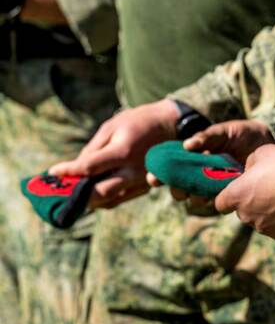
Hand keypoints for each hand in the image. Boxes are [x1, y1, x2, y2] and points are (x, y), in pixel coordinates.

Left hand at [50, 99, 178, 208]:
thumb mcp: (112, 126)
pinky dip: (104, 197)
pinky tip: (94, 189)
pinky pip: (120, 198)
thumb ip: (93, 149)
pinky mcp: (146, 186)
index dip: (67, 171)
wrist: (173, 126)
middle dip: (78, 196)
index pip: (89, 168)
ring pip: (110, 201)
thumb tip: (76, 168)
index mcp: (123, 152)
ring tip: (75, 192)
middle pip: (100, 193)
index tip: (52, 172)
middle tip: (62, 192)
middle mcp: (134, 170)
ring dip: (89, 200)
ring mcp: (142, 181)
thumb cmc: (139, 122)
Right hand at [146, 119, 274, 201]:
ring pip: (196, 195)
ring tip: (194, 193)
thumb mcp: (224, 131)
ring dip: (192, 196)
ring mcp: (215, 183)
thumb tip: (188, 145)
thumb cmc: (243, 133)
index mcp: (196, 155)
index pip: (172, 166)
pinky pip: (217, 200)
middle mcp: (202, 171)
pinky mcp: (230, 192)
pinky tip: (211, 196)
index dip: (160, 173)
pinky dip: (212, 199)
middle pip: (180, 184)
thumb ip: (207, 136)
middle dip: (175, 188)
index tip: (152, 179)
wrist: (268, 142)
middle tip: (176, 190)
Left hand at [214, 144, 274, 240]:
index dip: (229, 197)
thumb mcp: (263, 153)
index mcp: (237, 195)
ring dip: (269, 211)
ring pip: (262, 221)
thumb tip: (249, 173)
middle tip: (272, 187)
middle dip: (253, 202)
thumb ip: (249, 166)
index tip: (240, 190)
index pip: (220, 204)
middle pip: (243, 212)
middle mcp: (247, 216)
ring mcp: (265, 229)